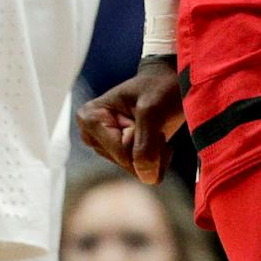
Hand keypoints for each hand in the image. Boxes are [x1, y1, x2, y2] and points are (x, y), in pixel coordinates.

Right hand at [77, 56, 183, 182]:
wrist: (170, 82)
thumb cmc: (159, 87)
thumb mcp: (152, 109)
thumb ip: (146, 145)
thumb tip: (146, 177)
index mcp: (90, 118)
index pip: (121, 152)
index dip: (140, 136)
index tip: (143, 112)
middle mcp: (94, 136)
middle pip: (127, 163)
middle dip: (148, 146)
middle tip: (153, 121)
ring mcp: (108, 148)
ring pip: (137, 170)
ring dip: (155, 151)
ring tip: (155, 127)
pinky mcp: (123, 157)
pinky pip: (144, 173)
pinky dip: (159, 159)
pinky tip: (158, 139)